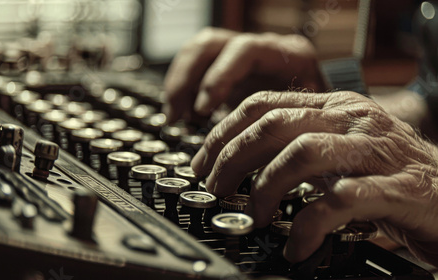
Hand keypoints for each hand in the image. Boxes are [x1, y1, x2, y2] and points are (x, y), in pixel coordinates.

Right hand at [163, 27, 324, 122]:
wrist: (318, 114)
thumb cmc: (317, 120)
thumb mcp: (311, 122)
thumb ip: (288, 125)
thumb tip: (261, 150)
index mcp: (287, 54)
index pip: (245, 50)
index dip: (220, 77)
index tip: (204, 109)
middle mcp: (261, 48)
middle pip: (212, 43)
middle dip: (189, 78)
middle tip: (181, 114)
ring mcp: (240, 57)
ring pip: (198, 52)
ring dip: (179, 83)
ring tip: (174, 116)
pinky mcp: (225, 69)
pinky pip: (194, 68)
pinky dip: (181, 89)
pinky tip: (179, 115)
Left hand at [191, 90, 437, 264]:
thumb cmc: (390, 180)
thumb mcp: (337, 155)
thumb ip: (297, 151)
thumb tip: (240, 166)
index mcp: (335, 108)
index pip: (265, 104)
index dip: (224, 132)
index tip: (203, 163)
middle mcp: (354, 121)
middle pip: (275, 126)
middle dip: (233, 159)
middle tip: (216, 191)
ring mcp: (377, 152)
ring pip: (303, 153)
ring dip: (267, 188)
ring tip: (256, 218)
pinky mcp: (399, 188)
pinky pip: (341, 200)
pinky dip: (310, 225)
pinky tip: (298, 246)